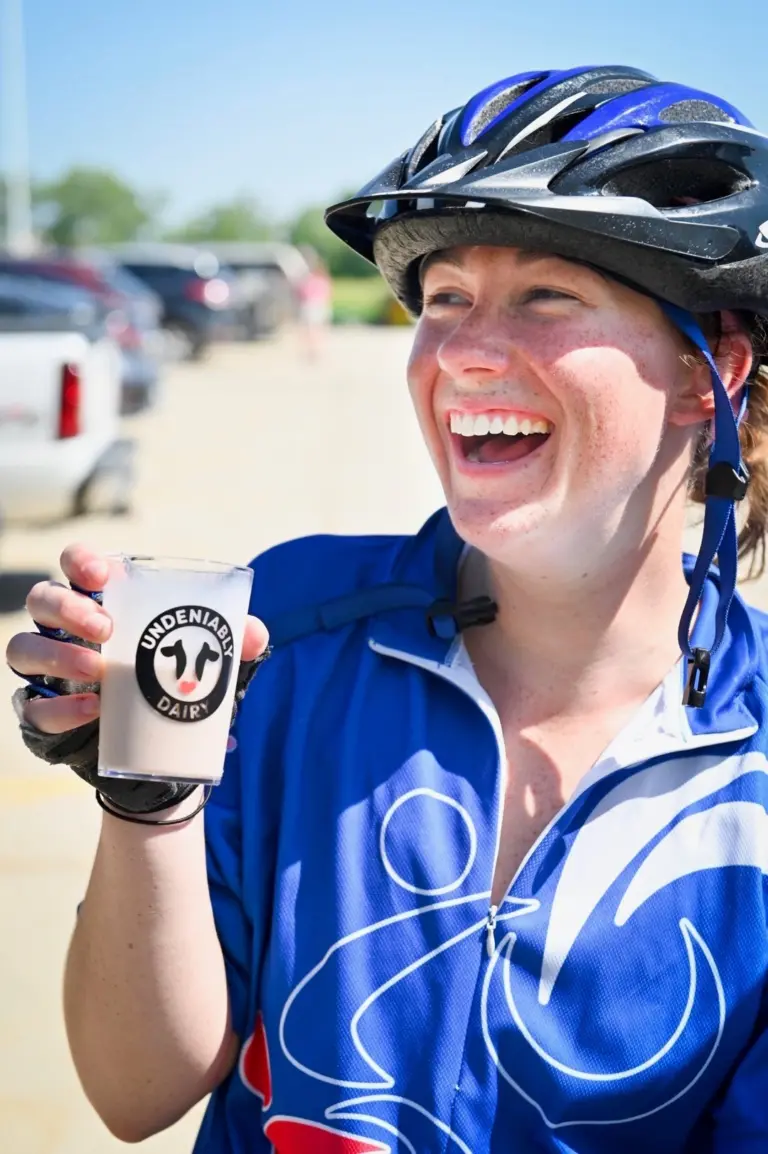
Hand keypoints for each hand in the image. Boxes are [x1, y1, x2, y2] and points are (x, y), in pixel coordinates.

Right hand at [7, 544, 269, 815]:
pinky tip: (91, 710)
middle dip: (68, 608)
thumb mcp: (206, 662)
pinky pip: (33, 708)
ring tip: (98, 670)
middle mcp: (63, 631)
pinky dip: (58, 708)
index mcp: (100, 602)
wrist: (155, 751)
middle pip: (42, 601)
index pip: (75, 564)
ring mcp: (47, 673)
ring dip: (58, 655)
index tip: (100, 575)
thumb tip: (253, 635)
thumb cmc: (172, 684)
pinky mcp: (41, 715)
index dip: (80, 560)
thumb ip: (232, 643)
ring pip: (23, 649)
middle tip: (107, 629)